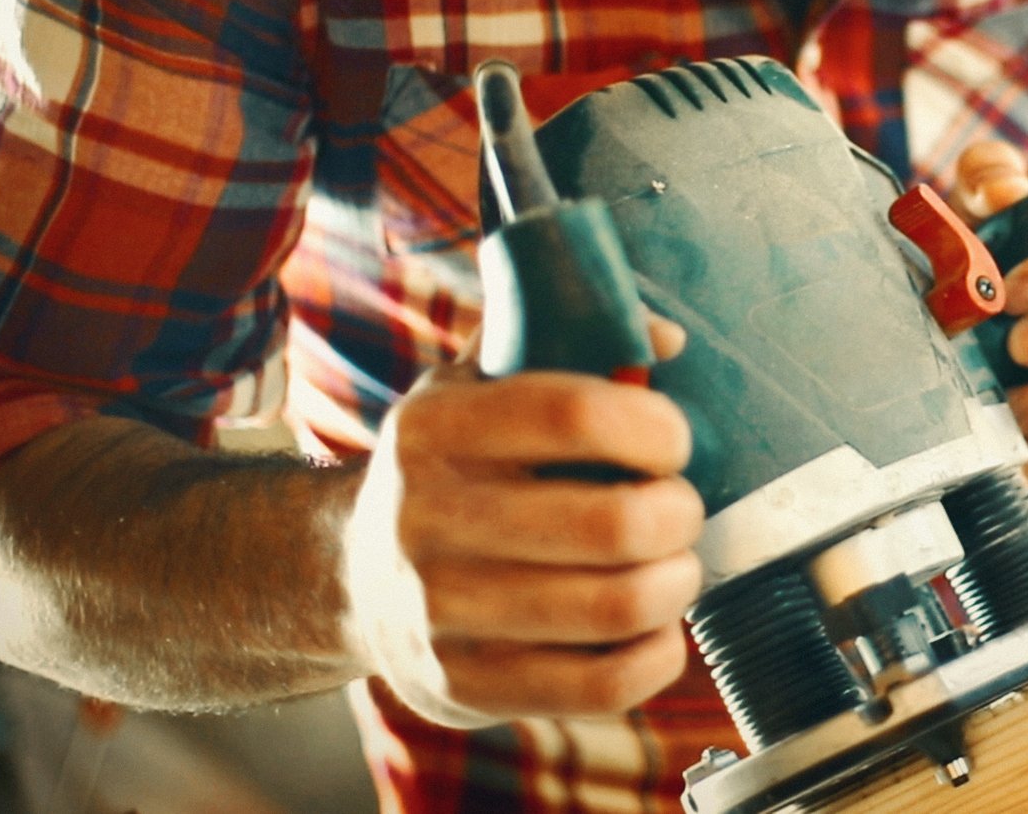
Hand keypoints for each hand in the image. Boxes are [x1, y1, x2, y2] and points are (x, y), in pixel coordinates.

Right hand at [340, 318, 701, 726]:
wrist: (348, 577)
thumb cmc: (454, 467)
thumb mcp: (480, 383)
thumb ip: (567, 340)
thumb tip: (669, 340)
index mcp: (435, 428)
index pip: (577, 414)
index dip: (655, 428)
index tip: (671, 443)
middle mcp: (426, 519)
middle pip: (613, 522)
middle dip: (679, 514)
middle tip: (679, 510)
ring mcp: (439, 612)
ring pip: (617, 607)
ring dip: (677, 584)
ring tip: (674, 567)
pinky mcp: (463, 688)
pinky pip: (601, 685)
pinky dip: (657, 657)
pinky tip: (654, 630)